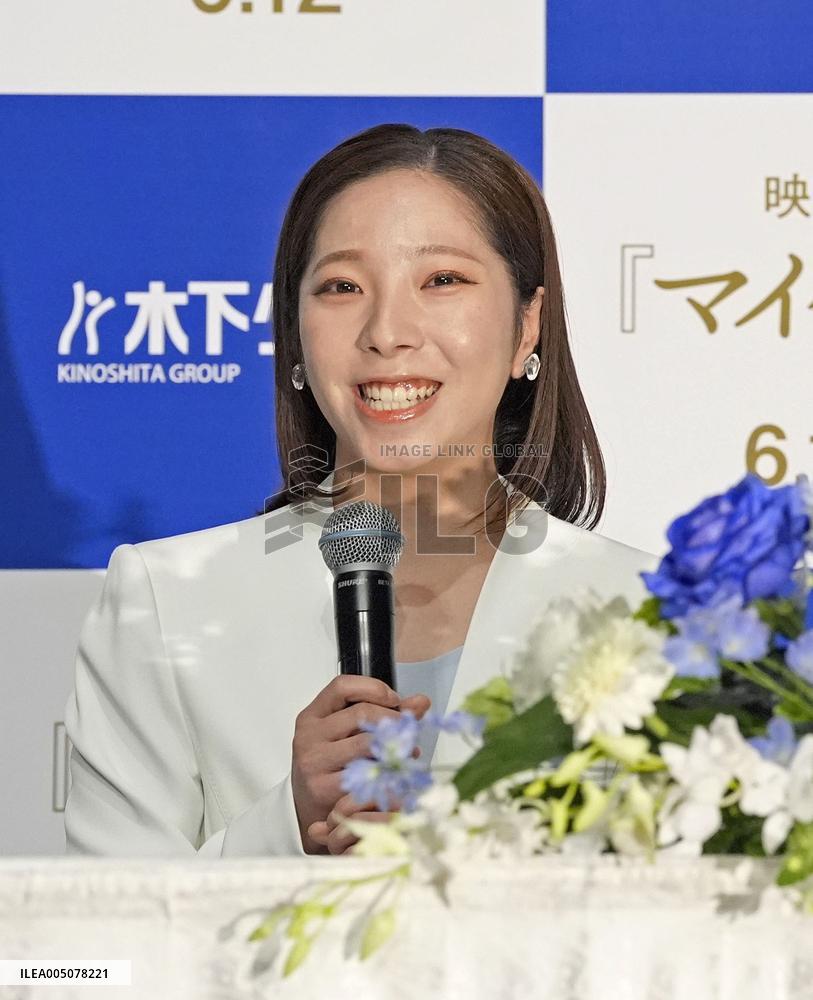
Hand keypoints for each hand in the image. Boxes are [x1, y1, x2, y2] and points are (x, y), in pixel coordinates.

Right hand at [290, 675, 429, 853]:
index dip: (373, 688)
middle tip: (409, 730)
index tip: (395, 699)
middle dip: (393, 719)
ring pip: (367, 742)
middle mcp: (309, 735)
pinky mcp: (323, 788)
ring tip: (408, 751)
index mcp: (312, 716)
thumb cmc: (330, 766)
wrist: (305, 809)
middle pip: (361, 712)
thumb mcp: (346, 734)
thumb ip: (381, 713)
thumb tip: (420, 701)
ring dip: (395, 745)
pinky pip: (365, 774)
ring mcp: (314, 762)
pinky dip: (387, 771)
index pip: (341, 687)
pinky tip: (396, 773)